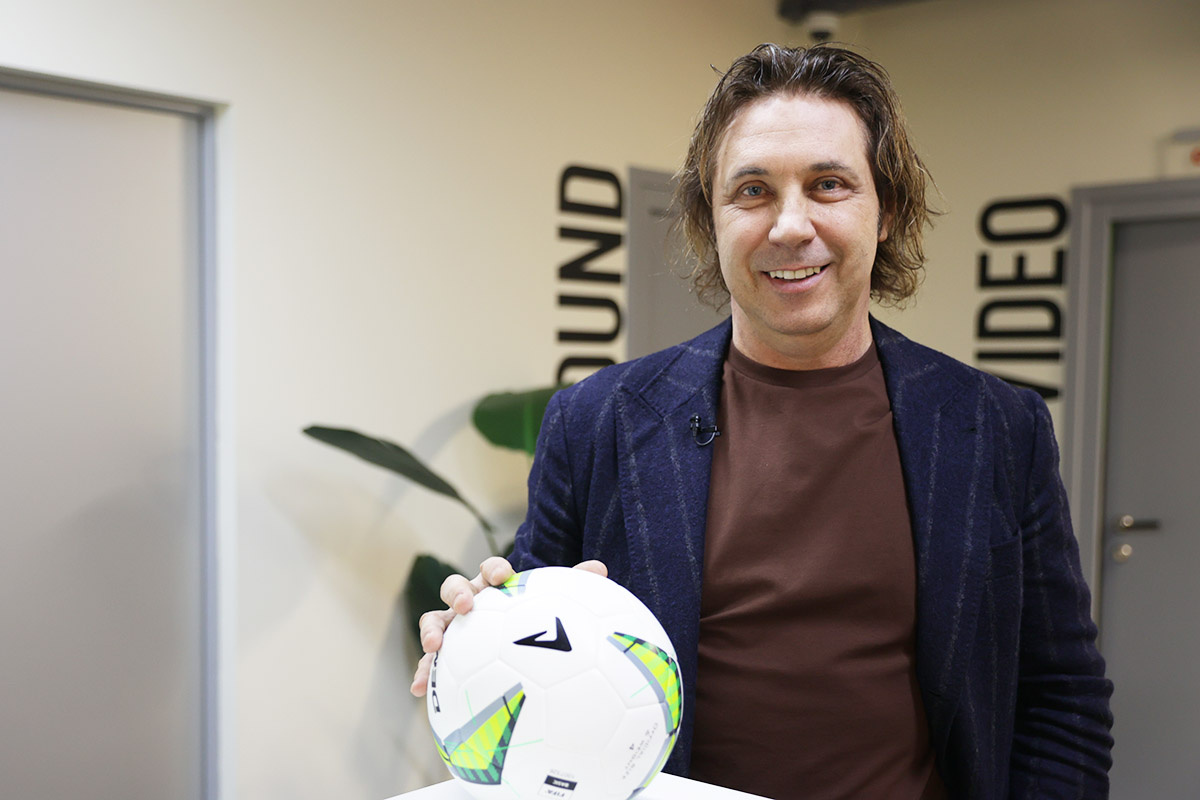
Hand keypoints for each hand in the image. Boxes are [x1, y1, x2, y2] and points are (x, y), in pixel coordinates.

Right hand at [409, 557, 607, 695]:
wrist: (514, 646)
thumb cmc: (532, 620)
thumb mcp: (551, 604)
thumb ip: (573, 586)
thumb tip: (600, 569)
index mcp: (494, 587)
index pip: (491, 571)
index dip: (494, 570)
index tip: (503, 576)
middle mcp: (470, 603)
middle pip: (455, 588)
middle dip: (457, 593)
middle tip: (465, 605)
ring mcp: (453, 628)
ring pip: (434, 620)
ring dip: (430, 629)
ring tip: (434, 645)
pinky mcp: (444, 654)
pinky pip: (429, 662)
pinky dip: (422, 672)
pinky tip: (418, 690)